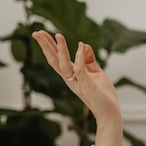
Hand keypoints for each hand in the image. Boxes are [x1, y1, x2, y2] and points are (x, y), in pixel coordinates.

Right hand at [31, 31, 122, 145]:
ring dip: (60, 50)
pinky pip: (80, 70)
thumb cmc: (103, 95)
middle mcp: (71, 79)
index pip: (57, 59)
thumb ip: (89, 60)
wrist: (110, 112)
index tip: (41, 33)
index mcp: (71, 76)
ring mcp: (77, 82)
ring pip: (63, 65)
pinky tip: (80, 46)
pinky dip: (79, 58)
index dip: (49, 46)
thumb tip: (84, 44)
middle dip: (45, 46)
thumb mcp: (96, 73)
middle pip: (54, 61)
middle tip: (36, 32)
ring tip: (57, 35)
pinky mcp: (87, 85)